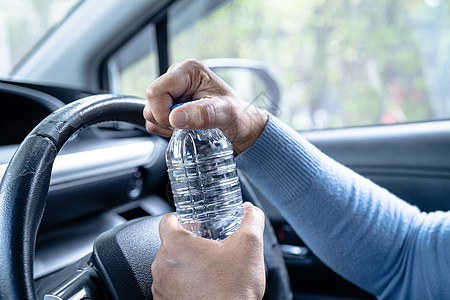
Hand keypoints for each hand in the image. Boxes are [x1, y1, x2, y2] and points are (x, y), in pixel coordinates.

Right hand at [144, 59, 267, 152]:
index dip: (164, 112)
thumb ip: (203, 114)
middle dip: (167, 121)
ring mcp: (172, 92)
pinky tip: (186, 127)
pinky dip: (167, 130)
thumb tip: (175, 117)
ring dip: (168, 127)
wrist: (241, 125)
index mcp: (188, 70)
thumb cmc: (237, 115)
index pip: (156, 91)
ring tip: (191, 125)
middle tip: (191, 124)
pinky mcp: (169, 105)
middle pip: (151, 103)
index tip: (182, 123)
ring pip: (150, 114)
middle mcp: (177, 77)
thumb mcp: (225, 114)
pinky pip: (154, 121)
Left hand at [151, 202, 265, 299]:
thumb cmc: (233, 290)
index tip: (193, 222)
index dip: (181, 218)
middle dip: (189, 244)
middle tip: (209, 248)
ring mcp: (161, 287)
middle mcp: (161, 265)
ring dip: (186, 266)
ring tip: (208, 270)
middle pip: (170, 244)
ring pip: (170, 266)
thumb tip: (250, 210)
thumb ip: (252, 219)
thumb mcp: (250, 245)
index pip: (167, 220)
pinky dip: (183, 285)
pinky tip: (203, 287)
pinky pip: (170, 287)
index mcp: (176, 245)